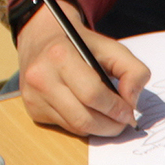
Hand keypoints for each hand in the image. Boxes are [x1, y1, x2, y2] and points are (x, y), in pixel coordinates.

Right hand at [14, 0, 150, 136]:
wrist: (41, 36)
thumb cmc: (80, 43)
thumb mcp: (111, 47)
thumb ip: (133, 70)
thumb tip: (131, 102)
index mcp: (60, 55)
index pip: (93, 94)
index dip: (116, 108)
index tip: (129, 113)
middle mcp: (41, 77)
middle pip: (83, 118)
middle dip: (110, 126)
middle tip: (124, 122)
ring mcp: (33, 95)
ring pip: (74, 127)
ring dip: (99, 129)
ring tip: (111, 119)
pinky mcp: (32, 108)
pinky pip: (65, 126)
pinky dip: (82, 125)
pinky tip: (90, 112)